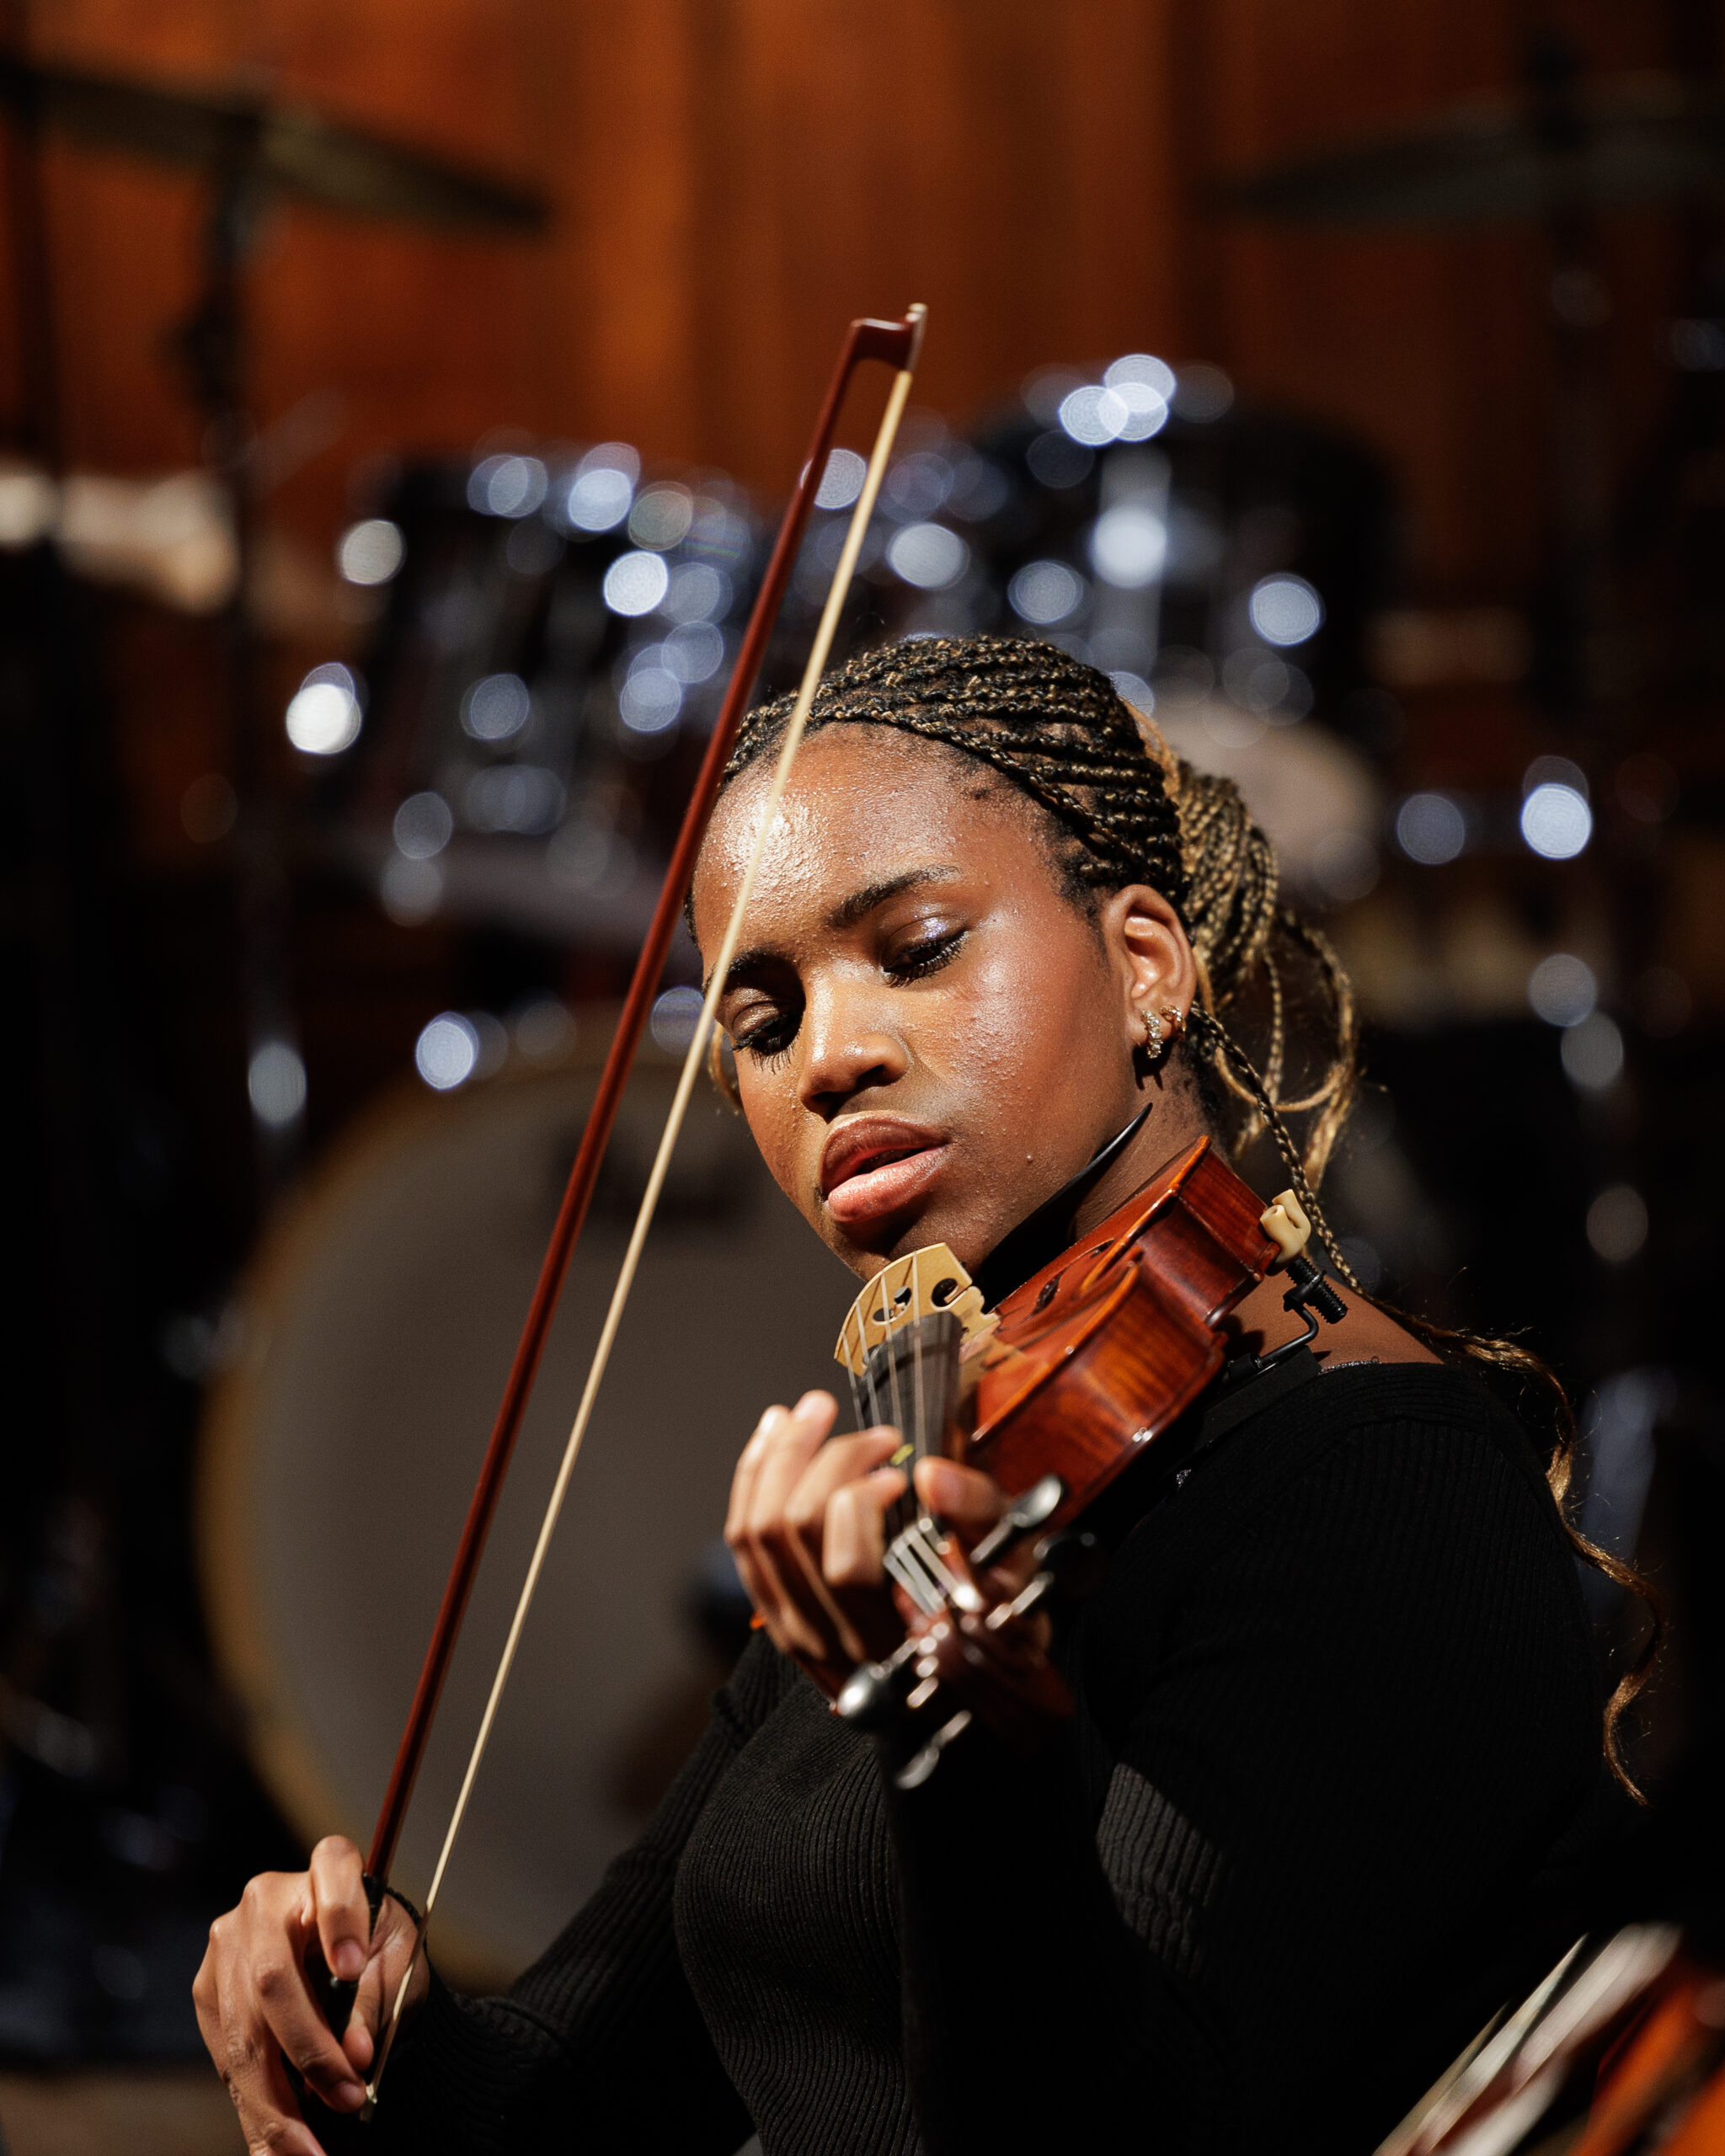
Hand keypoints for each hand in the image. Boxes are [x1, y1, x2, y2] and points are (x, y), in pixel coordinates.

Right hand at [193, 1835, 427, 2155]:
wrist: (345, 1961)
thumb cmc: (378, 1952)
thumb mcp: (397, 1961)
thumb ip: (377, 1998)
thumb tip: (354, 2055)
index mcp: (326, 1868)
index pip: (332, 1872)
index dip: (339, 1918)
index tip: (352, 1965)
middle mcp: (264, 1901)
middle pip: (275, 1979)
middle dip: (310, 2053)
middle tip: (348, 2098)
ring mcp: (227, 1947)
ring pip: (245, 2032)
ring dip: (277, 2101)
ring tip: (309, 2151)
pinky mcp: (207, 1994)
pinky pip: (229, 2060)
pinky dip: (255, 2110)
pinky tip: (278, 2148)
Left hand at [724, 1392, 1032, 1693]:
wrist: (958, 1688)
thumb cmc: (988, 1617)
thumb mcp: (1010, 1568)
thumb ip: (978, 1516)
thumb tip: (933, 1474)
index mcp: (893, 1637)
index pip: (848, 1565)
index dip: (863, 1498)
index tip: (899, 1469)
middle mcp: (833, 1640)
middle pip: (794, 1532)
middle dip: (827, 1457)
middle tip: (868, 1430)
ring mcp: (796, 1628)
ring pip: (757, 1532)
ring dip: (780, 1457)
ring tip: (810, 1413)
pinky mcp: (776, 1611)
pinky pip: (743, 1541)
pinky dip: (754, 1478)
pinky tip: (774, 1435)